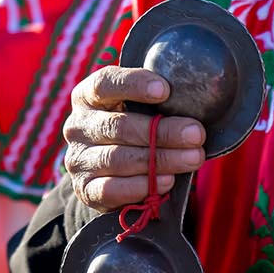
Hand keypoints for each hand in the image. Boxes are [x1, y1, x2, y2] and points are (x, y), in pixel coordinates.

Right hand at [62, 66, 206, 211]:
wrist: (111, 173)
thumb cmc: (134, 129)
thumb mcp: (139, 108)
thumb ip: (156, 103)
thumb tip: (191, 104)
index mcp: (87, 96)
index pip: (105, 83)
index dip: (134, 84)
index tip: (165, 90)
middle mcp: (78, 126)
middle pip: (119, 126)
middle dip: (162, 131)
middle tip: (196, 133)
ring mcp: (78, 159)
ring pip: (118, 159)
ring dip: (160, 159)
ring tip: (192, 158)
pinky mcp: (84, 189)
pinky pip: (111, 189)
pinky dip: (141, 185)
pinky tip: (167, 180)